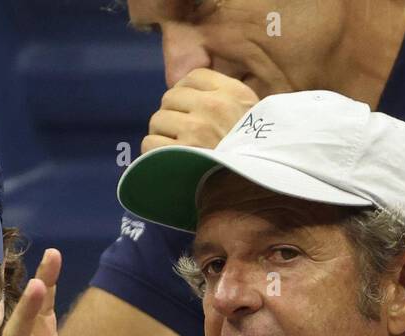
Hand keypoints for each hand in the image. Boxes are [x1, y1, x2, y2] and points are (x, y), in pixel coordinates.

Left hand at [142, 68, 259, 153]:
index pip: (194, 77)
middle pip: (170, 98)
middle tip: (184, 135)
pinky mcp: (180, 152)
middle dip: (173, 115)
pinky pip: (150, 143)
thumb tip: (190, 91)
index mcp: (233, 93)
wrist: (255, 190)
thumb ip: (227, 99)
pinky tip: (168, 161)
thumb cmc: (255, 156)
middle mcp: (213, 106)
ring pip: (157, 120)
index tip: (189, 109)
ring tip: (178, 149)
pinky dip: (154, 153)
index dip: (186, 93)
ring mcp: (196, 129)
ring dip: (162, 135)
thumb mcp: (255, 117)